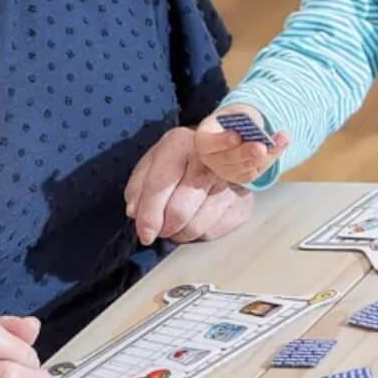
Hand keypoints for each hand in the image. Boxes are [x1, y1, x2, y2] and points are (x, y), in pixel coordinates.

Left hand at [125, 126, 246, 245]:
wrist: (225, 147)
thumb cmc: (184, 156)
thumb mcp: (154, 160)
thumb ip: (139, 185)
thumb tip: (134, 213)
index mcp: (180, 144)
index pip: (159, 186)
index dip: (149, 216)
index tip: (145, 234)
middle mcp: (208, 160)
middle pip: (179, 212)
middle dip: (165, 227)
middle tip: (161, 226)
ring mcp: (229, 181)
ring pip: (196, 227)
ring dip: (180, 233)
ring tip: (177, 221)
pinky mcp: (243, 202)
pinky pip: (213, 232)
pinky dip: (200, 232)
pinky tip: (197, 216)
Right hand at [195, 105, 287, 184]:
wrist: (239, 130)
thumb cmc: (235, 120)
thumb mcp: (236, 113)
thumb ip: (243, 120)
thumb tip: (256, 129)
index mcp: (204, 139)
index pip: (208, 143)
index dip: (221, 141)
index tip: (236, 136)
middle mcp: (211, 159)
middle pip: (228, 159)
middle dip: (247, 153)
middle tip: (262, 147)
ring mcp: (225, 171)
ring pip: (245, 168)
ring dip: (266, 156)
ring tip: (281, 140)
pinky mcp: (240, 178)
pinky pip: (256, 172)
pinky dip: (271, 159)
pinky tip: (280, 146)